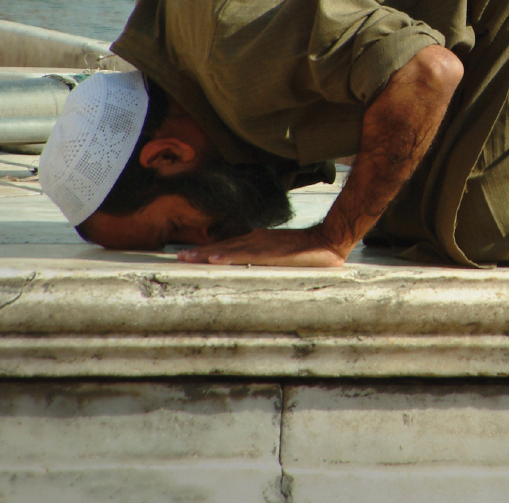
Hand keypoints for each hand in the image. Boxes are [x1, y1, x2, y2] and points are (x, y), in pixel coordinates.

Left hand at [177, 226, 347, 267]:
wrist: (329, 240)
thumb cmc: (308, 251)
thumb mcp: (282, 256)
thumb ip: (267, 260)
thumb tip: (253, 268)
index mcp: (258, 241)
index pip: (228, 247)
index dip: (207, 251)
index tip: (188, 256)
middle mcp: (257, 239)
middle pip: (223, 247)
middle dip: (200, 253)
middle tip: (179, 258)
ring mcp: (263, 244)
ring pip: (229, 249)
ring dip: (207, 254)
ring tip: (188, 258)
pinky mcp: (271, 252)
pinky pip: (245, 255)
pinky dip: (228, 256)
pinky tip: (215, 259)